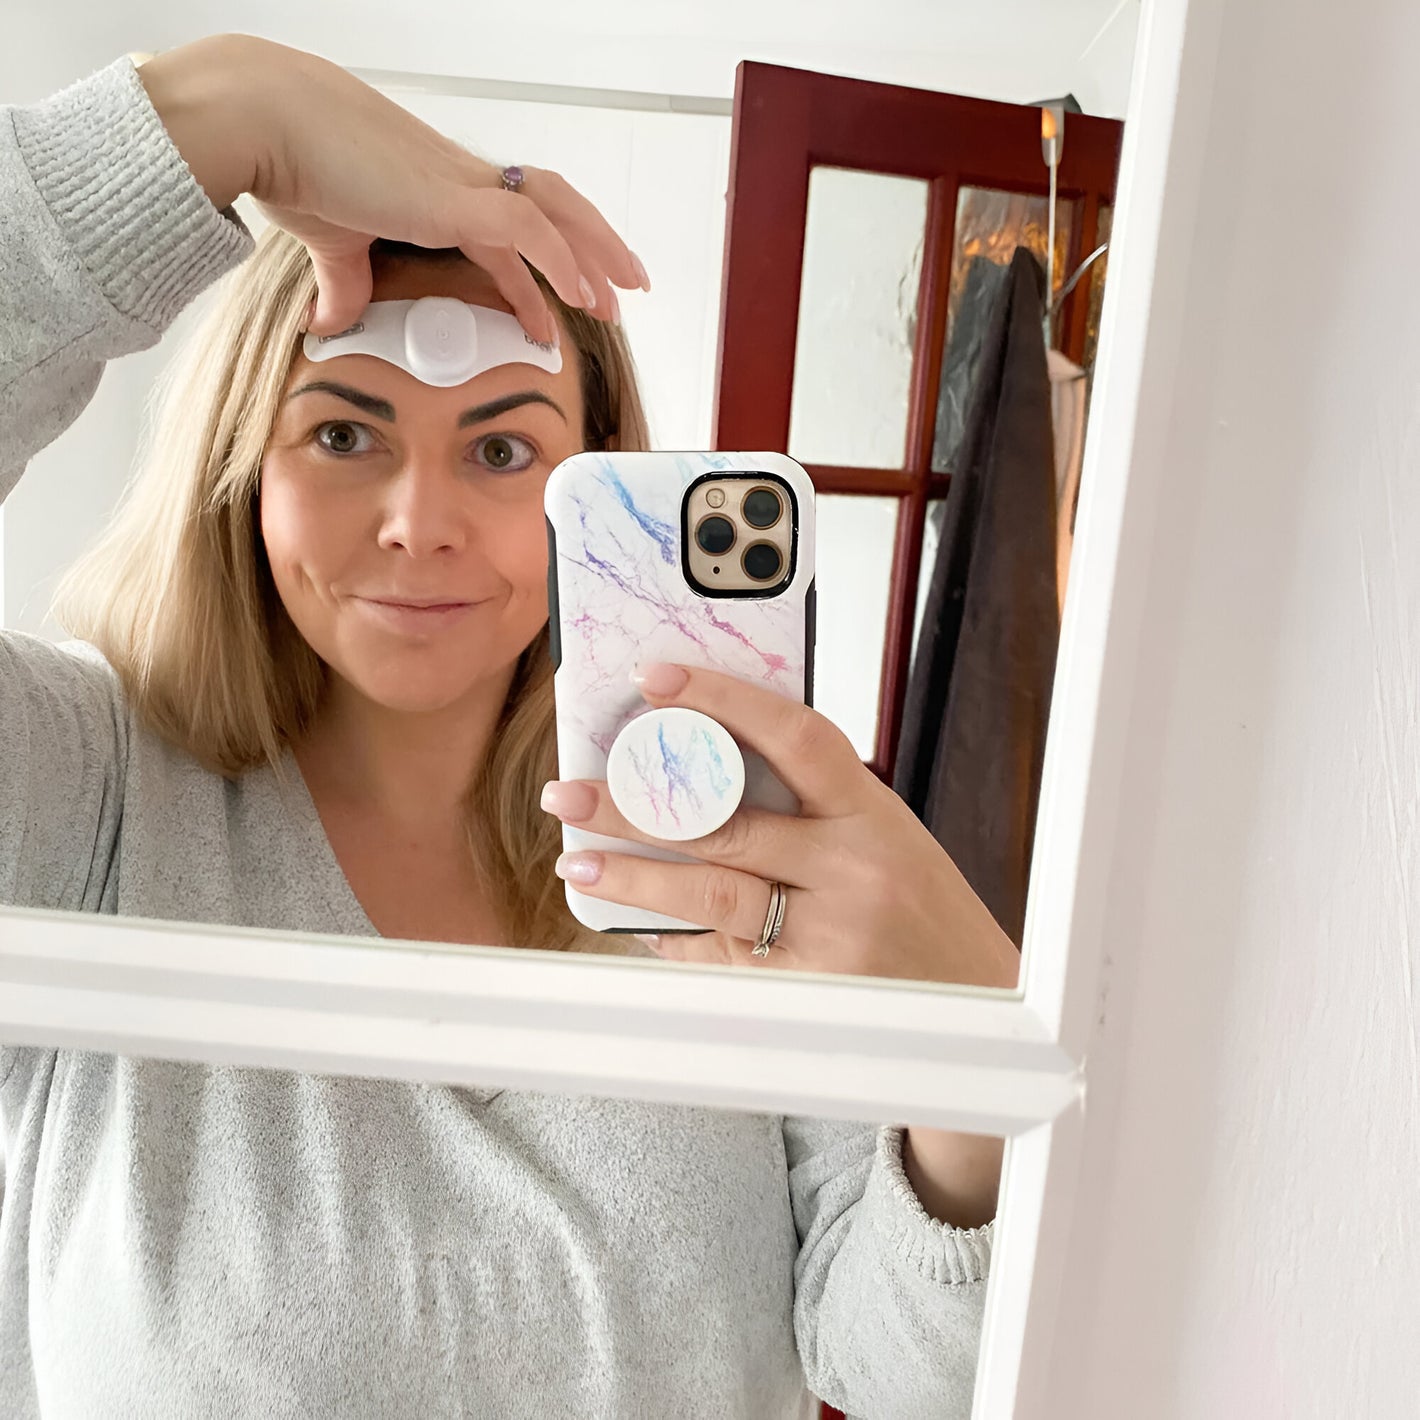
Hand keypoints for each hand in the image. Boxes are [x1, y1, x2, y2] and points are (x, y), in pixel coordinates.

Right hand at [137, 35, 646, 340]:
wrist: (261, 123)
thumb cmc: (288, 167)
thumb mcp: (328, 241)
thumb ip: (344, 283)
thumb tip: (332, 323)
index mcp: (434, 189)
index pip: (507, 229)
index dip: (539, 272)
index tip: (560, 311)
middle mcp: (457, 180)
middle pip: (549, 206)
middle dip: (592, 248)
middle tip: (624, 292)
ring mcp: (458, 184)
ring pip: (554, 208)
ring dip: (595, 251)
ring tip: (625, 292)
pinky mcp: (450, 196)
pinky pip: (526, 225)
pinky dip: (560, 258)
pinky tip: (582, 292)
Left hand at [541, 663, 1021, 987]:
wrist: (983, 1008)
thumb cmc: (925, 913)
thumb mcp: (888, 839)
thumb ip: (813, 807)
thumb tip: (702, 772)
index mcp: (875, 816)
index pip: (793, 736)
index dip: (721, 698)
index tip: (656, 678)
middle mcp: (853, 871)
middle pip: (726, 825)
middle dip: (635, 806)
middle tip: (569, 792)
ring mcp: (828, 938)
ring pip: (708, 896)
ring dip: (633, 879)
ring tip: (579, 861)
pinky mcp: (803, 994)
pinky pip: (718, 958)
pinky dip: (670, 936)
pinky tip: (635, 921)